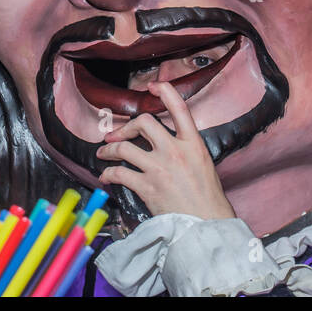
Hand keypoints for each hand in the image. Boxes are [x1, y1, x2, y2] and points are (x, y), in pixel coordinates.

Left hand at [96, 81, 235, 220]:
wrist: (207, 224)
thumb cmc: (208, 198)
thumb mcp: (203, 163)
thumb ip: (185, 148)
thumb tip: (167, 143)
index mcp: (193, 143)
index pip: (179, 108)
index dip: (165, 92)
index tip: (153, 86)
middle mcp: (175, 151)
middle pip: (144, 123)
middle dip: (126, 127)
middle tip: (116, 135)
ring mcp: (159, 168)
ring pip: (124, 147)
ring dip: (109, 150)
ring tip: (103, 154)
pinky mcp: (147, 186)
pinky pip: (119, 174)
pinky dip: (108, 174)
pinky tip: (106, 177)